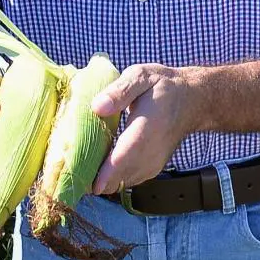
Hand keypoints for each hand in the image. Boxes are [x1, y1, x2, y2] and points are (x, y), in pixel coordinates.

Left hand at [90, 63, 206, 193]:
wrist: (191, 101)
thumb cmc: (162, 86)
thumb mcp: (141, 76)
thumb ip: (120, 90)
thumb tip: (97, 107)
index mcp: (147, 127)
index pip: (125, 156)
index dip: (105, 173)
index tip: (86, 183)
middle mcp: (152, 152)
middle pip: (120, 176)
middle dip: (93, 179)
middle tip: (68, 173)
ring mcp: (153, 164)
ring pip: (122, 183)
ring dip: (100, 181)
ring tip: (78, 170)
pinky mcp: (151, 170)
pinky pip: (127, 181)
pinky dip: (111, 180)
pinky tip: (95, 169)